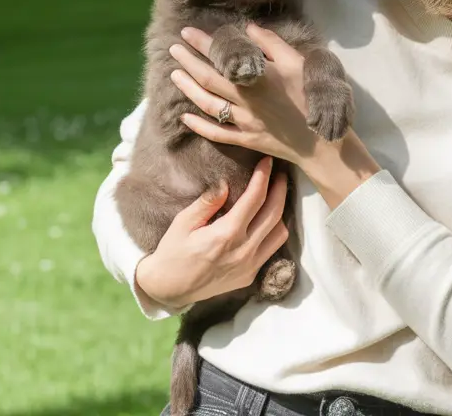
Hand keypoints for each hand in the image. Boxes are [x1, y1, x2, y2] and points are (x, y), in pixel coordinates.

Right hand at [134, 156, 289, 309]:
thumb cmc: (173, 252)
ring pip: (279, 234)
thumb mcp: (182, 223)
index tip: (268, 162)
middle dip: (280, 190)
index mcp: (226, 234)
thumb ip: (207, 203)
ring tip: (276, 196)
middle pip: (274, 214)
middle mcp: (244, 250)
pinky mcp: (250, 276)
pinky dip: (273, 232)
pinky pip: (271, 250)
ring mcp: (250, 266)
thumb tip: (225, 184)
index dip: (263, 177)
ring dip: (280, 212)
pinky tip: (266, 221)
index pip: (254, 199)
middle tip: (280, 174)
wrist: (171, 289)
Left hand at [169, 24, 322, 166]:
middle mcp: (247, 100)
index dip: (202, 44)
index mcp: (259, 78)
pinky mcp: (246, 139)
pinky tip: (185, 117)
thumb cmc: (312, 98)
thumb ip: (272, 44)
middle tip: (173, 49)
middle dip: (188, 63)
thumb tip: (248, 28)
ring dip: (188, 89)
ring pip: (208, 105)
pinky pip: (216, 133)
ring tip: (175, 75)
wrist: (322, 142)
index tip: (186, 33)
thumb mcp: (298, 63)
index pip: (222, 58)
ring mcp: (244, 122)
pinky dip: (198, 126)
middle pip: (208, 80)